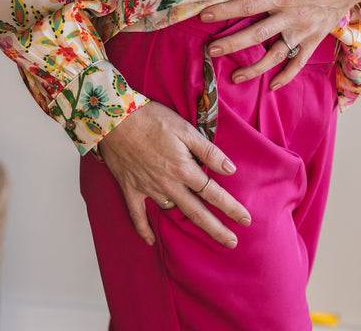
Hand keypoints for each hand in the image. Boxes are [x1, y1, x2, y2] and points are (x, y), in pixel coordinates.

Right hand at [98, 101, 250, 247]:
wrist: (114, 118)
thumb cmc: (152, 119)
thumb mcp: (185, 129)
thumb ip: (208, 151)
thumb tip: (230, 169)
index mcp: (184, 169)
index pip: (213, 193)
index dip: (231, 207)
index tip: (245, 219)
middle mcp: (168, 184)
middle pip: (196, 212)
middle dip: (216, 229)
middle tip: (232, 243)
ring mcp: (148, 188)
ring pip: (171, 210)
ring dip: (185, 222)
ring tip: (200, 230)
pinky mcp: (129, 188)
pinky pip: (137, 215)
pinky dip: (143, 230)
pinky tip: (150, 241)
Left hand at [200, 0, 360, 89]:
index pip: (248, 5)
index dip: (225, 11)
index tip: (204, 16)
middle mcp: (291, 17)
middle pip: (257, 34)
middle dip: (232, 44)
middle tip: (212, 50)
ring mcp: (303, 32)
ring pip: (276, 55)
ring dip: (255, 68)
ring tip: (235, 77)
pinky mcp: (313, 40)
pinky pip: (298, 62)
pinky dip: (286, 76)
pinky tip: (272, 86)